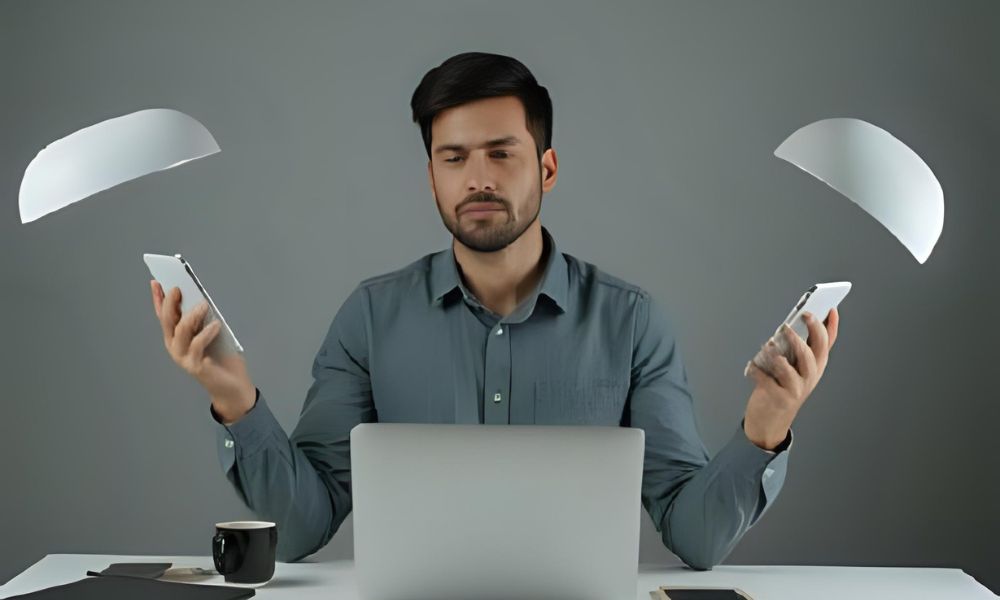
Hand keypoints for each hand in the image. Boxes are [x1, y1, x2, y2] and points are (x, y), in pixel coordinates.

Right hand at [151, 280, 254, 422]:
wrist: (232, 386)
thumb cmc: (221, 356)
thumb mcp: (210, 332)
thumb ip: (201, 319)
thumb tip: (198, 298)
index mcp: (176, 337)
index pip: (163, 315)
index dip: (158, 298)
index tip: (157, 281)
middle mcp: (175, 346)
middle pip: (167, 320)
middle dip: (170, 302)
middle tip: (179, 288)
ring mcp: (183, 357)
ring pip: (181, 330)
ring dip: (192, 315)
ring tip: (203, 304)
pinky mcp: (195, 366)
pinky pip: (197, 345)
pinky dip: (207, 332)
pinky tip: (216, 324)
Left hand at [743, 308, 839, 449]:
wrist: (770, 421)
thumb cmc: (781, 387)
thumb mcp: (795, 368)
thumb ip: (797, 347)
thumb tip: (795, 322)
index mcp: (816, 366)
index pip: (828, 343)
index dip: (830, 325)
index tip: (828, 307)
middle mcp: (810, 377)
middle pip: (813, 352)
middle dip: (806, 334)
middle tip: (792, 321)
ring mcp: (796, 389)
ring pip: (790, 368)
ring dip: (777, 355)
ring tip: (768, 346)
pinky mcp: (778, 398)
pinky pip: (765, 380)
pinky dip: (756, 370)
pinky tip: (750, 366)